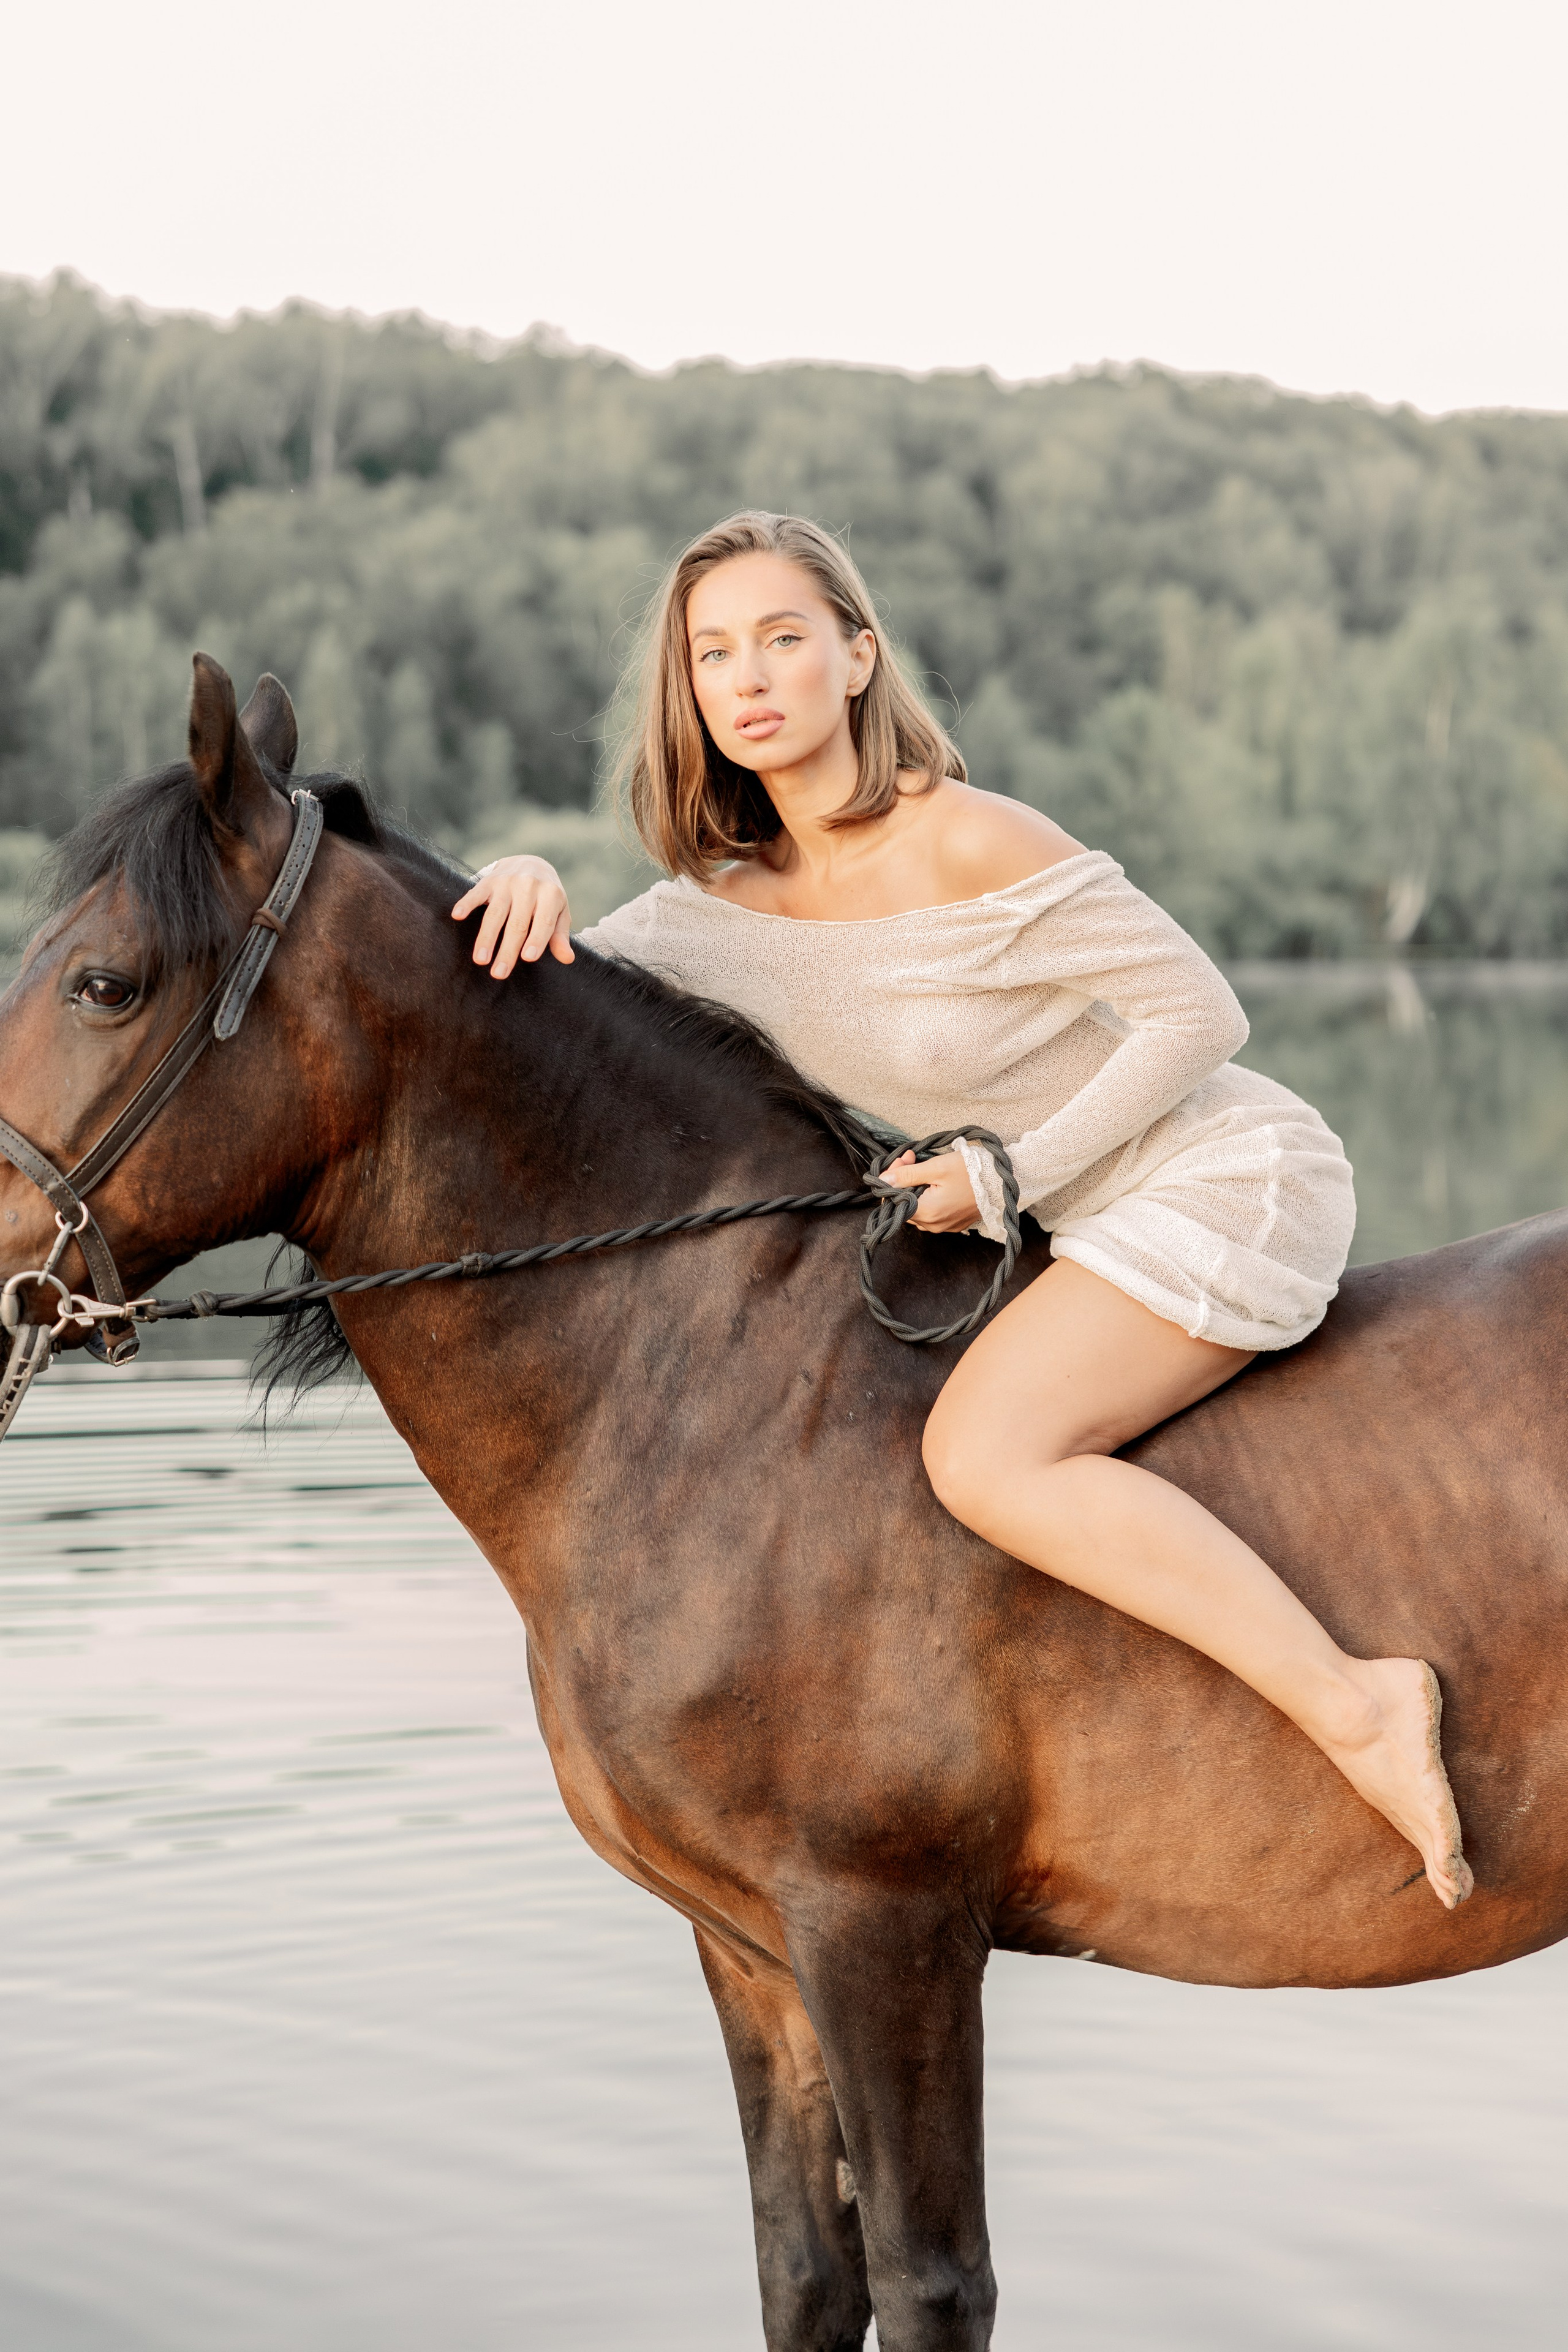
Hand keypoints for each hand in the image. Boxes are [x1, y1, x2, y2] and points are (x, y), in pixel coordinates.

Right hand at [451, 855, 573, 975]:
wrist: (531, 862)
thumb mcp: (559, 912)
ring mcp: (507, 882)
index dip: (536, 939)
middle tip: (499, 973)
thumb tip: (567, 959)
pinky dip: (466, 904)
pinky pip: (475, 893)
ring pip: (495, 913)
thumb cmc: (547, 896)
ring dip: (486, 937)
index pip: (544, 921)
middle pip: (517, 923)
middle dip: (507, 949)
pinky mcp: (489, 881)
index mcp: (551, 894)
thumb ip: (560, 935)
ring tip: (480, 960)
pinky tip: (457, 916)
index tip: (527, 958)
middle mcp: (529, 886)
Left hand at [881, 1149, 978, 1233]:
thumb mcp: (936, 1168)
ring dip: (915, 1188)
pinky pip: (931, 1213)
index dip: (893, 1179)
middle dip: (903, 1180)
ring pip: (917, 1209)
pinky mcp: (954, 1224)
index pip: (894, 1200)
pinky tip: (934, 1182)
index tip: (904, 1160)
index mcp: (926, 1213)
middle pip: (904, 1204)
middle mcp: (933, 1225)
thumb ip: (907, 1175)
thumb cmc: (972, 1172)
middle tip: (911, 1159)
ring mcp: (944, 1226)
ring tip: (923, 1168)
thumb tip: (883, 1180)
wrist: (1002, 1182)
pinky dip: (928, 1197)